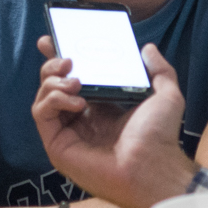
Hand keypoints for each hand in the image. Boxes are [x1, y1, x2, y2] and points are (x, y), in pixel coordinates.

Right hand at [31, 38, 193, 207]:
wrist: (153, 166)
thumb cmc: (160, 138)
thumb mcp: (166, 95)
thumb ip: (160, 70)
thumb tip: (148, 48)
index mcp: (100, 107)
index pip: (72, 79)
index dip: (59, 59)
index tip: (53, 40)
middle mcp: (80, 119)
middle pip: (52, 84)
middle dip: (52, 66)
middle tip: (67, 60)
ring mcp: (67, 132)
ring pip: (43, 97)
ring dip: (53, 82)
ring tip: (75, 82)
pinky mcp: (57, 144)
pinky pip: (41, 114)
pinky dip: (53, 100)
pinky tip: (75, 101)